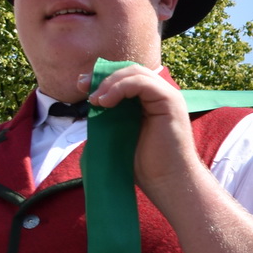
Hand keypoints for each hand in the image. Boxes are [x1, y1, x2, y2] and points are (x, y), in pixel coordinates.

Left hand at [82, 63, 207, 209]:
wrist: (167, 182)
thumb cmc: (146, 167)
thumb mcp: (117, 136)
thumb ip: (108, 119)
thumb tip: (89, 107)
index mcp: (149, 102)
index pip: (125, 77)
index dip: (102, 78)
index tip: (81, 88)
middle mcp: (159, 95)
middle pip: (129, 70)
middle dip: (103, 76)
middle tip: (84, 89)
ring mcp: (167, 96)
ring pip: (135, 72)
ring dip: (109, 82)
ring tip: (95, 100)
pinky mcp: (170, 100)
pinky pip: (142, 82)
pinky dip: (120, 87)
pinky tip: (106, 102)